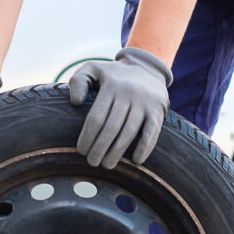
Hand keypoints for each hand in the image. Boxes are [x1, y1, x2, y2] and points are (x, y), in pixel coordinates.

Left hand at [69, 47, 172, 168]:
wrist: (147, 69)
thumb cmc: (114, 76)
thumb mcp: (93, 69)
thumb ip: (78, 81)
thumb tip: (76, 102)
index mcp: (111, 85)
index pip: (96, 117)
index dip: (87, 137)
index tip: (81, 151)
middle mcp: (129, 93)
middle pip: (111, 128)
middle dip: (99, 148)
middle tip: (92, 162)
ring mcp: (145, 102)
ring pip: (129, 132)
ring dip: (117, 152)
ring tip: (107, 165)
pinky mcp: (157, 110)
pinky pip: (152, 132)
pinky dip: (145, 148)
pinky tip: (136, 161)